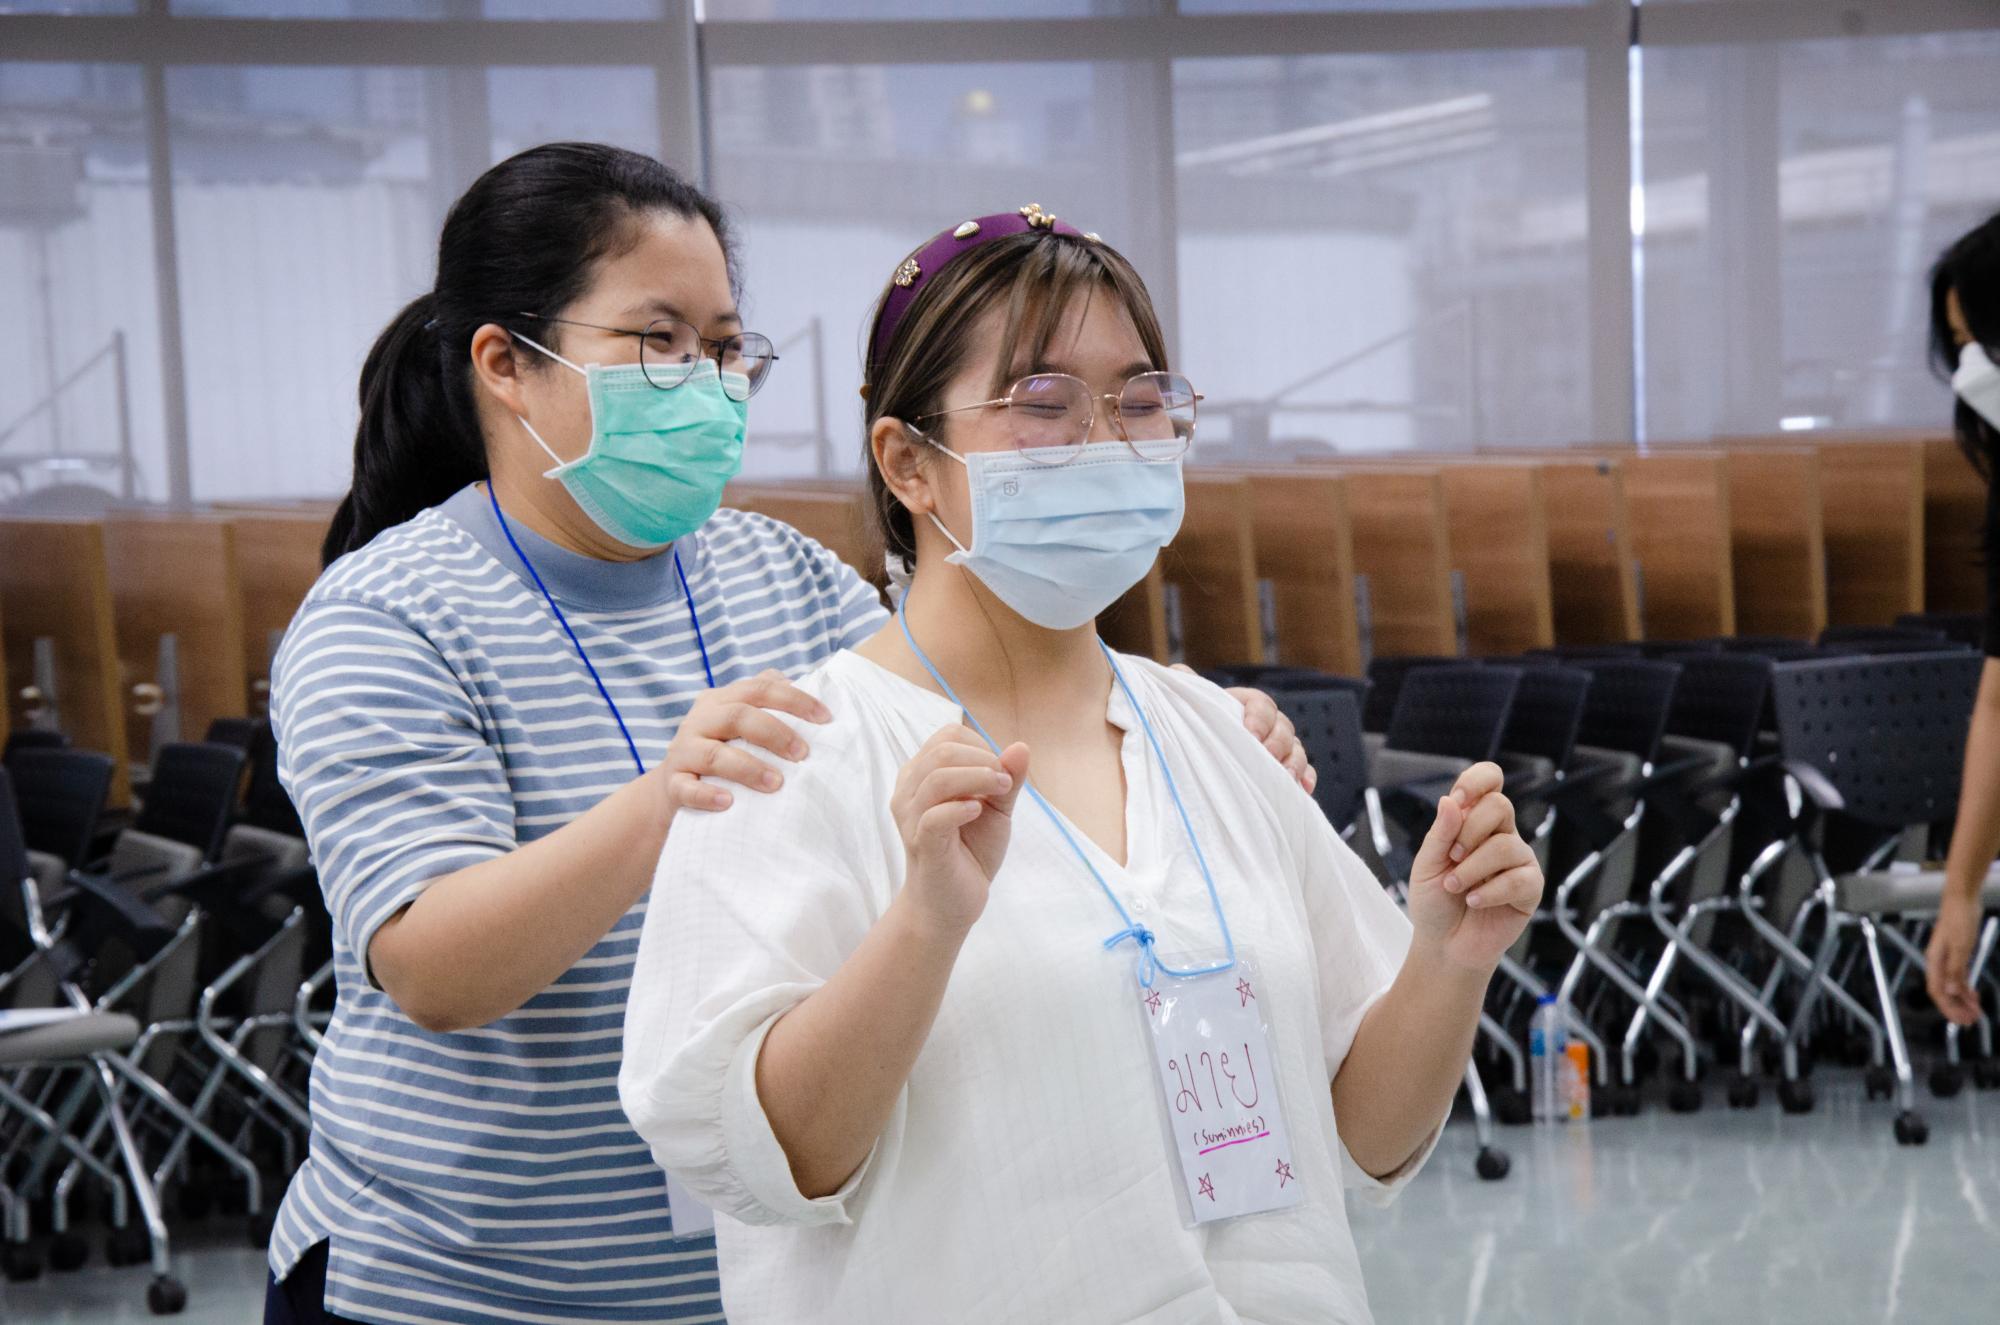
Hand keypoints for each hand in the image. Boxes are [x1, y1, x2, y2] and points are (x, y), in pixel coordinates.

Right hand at [658, 669, 830, 815]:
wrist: (673, 786)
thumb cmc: (722, 751)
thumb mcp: (740, 723)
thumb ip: (768, 704)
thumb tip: (809, 687)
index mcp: (721, 700)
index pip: (761, 688)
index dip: (795, 700)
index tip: (825, 719)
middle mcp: (700, 720)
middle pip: (737, 716)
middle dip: (775, 733)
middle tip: (803, 754)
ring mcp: (683, 752)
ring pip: (714, 754)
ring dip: (748, 768)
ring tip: (776, 783)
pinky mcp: (672, 784)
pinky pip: (686, 788)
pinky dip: (707, 795)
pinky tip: (728, 802)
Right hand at [891, 724, 1029, 939]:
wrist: (952, 902)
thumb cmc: (971, 849)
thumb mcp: (997, 809)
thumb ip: (1007, 779)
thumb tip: (1021, 747)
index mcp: (923, 774)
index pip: (947, 736)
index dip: (979, 745)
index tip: (999, 771)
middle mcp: (909, 790)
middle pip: (942, 751)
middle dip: (983, 760)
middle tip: (1005, 783)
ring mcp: (911, 818)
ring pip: (937, 778)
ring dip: (978, 779)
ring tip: (999, 793)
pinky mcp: (920, 844)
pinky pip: (934, 816)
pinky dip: (961, 808)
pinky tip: (978, 812)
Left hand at [1405, 763, 1541, 973]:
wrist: (1444, 944)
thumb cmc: (1435, 901)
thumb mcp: (1426, 865)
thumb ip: (1440, 833)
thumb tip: (1451, 801)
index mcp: (1474, 820)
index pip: (1490, 780)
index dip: (1478, 780)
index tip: (1458, 799)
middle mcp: (1500, 834)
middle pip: (1500, 805)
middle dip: (1469, 831)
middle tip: (1451, 858)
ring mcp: (1518, 860)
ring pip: (1507, 844)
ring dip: (1473, 868)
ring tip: (1455, 887)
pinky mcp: (1530, 888)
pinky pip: (1518, 879)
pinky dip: (1489, 890)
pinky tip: (1474, 900)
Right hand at [1926, 888, 1984, 1026]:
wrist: (1962, 899)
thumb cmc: (1959, 919)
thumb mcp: (1961, 947)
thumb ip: (1955, 970)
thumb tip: (1949, 991)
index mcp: (1935, 961)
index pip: (1938, 991)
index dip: (1949, 1008)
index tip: (1961, 1020)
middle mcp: (1938, 962)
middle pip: (1944, 991)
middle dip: (1956, 1008)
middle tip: (1971, 1021)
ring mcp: (1947, 958)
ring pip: (1951, 985)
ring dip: (1962, 1000)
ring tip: (1975, 1011)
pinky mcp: (1956, 953)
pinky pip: (1958, 976)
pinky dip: (1965, 987)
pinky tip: (1973, 994)